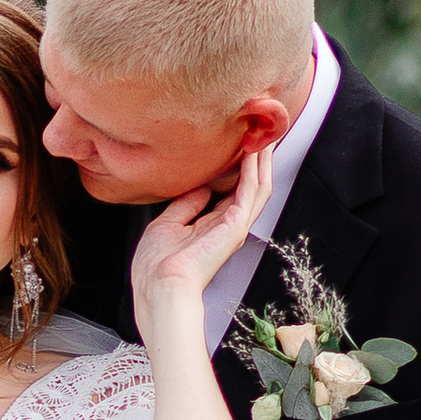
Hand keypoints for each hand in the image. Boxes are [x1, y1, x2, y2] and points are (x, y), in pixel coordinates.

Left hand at [127, 138, 275, 337]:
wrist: (159, 286)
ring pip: (258, 187)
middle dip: (255, 160)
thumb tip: (200, 186)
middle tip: (258, 133)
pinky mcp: (236, 225)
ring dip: (262, 160)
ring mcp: (234, 227)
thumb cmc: (156, 267)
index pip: (229, 193)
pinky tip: (255, 149)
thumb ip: (185, 204)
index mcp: (210, 229)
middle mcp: (227, 227)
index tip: (234, 145)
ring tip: (264, 134)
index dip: (233, 169)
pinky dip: (255, 168)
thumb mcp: (166, 225)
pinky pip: (251, 190)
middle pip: (249, 187)